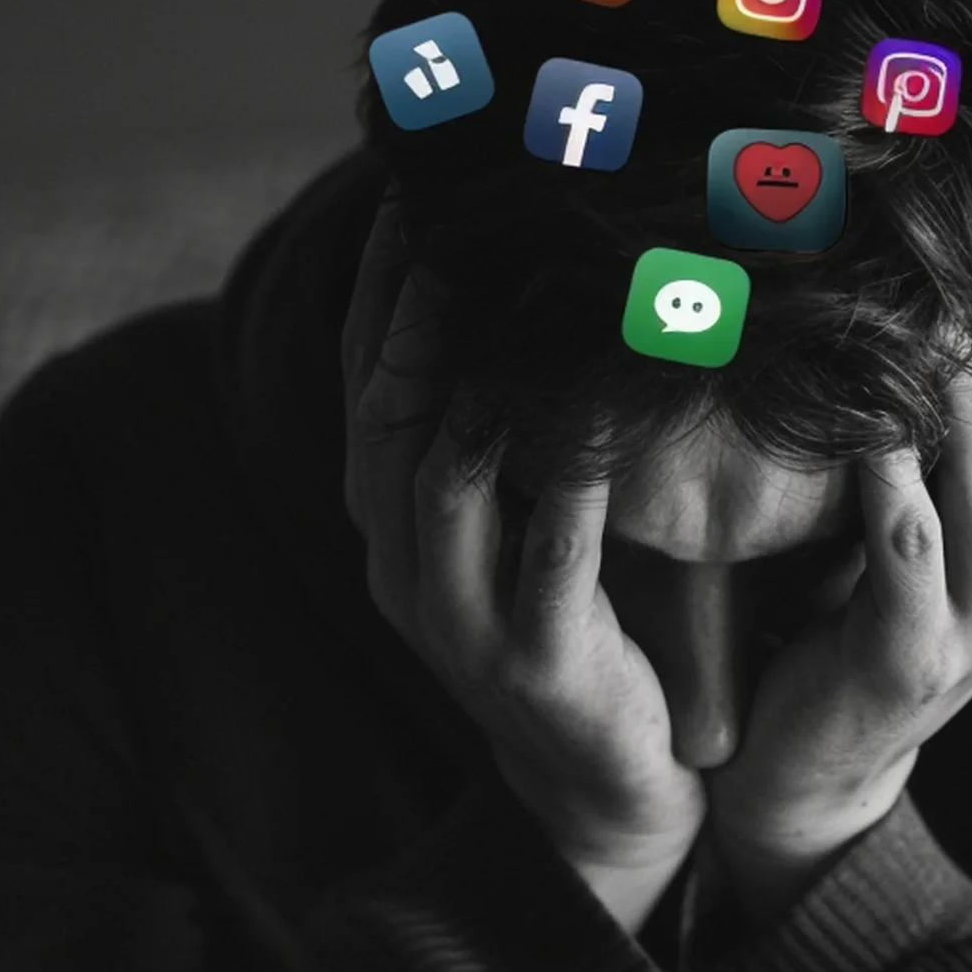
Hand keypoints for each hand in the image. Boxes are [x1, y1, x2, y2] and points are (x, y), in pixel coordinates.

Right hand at [342, 190, 704, 932]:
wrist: (608, 784)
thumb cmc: (578, 622)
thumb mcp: (522, 516)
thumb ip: (502, 420)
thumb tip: (524, 283)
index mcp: (389, 522)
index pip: (364, 378)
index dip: (380, 281)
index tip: (414, 187)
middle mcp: (401, 564)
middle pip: (390, 407)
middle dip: (421, 301)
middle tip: (464, 208)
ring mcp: (459, 619)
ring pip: (448, 468)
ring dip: (482, 367)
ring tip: (528, 278)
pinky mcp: (535, 661)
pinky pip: (549, 548)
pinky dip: (571, 469)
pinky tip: (606, 398)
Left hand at [703, 260, 971, 923]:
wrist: (812, 772)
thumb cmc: (849, 619)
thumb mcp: (920, 521)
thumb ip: (950, 437)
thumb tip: (940, 295)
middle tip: (960, 217)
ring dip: (952, 368)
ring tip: (912, 282)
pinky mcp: (919, 658)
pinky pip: (907, 543)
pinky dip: (885, 465)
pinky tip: (856, 405)